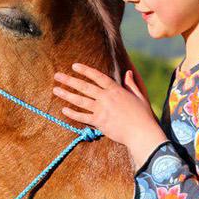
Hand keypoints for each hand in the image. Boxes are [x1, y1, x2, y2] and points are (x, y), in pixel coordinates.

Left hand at [52, 63, 168, 169]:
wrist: (141, 133)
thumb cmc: (143, 115)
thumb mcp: (139, 96)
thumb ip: (131, 84)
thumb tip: (128, 72)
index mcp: (116, 90)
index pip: (97, 76)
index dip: (85, 70)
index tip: (74, 66)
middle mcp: (106, 98)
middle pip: (84, 87)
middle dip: (70, 80)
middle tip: (57, 76)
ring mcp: (101, 110)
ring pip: (80, 100)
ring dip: (66, 95)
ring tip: (56, 90)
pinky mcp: (99, 122)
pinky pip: (83, 117)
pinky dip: (73, 113)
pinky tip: (64, 110)